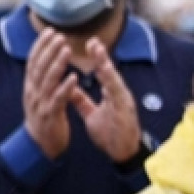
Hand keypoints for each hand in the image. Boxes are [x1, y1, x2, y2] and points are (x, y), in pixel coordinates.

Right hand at [22, 30, 76, 159]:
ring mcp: (41, 103)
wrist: (39, 145)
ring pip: (48, 80)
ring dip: (57, 63)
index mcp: (31, 87)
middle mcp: (33, 92)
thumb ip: (41, 80)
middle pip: (40, 67)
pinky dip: (65, 87)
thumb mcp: (39, 96)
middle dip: (48, 49)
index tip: (49, 31)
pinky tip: (73, 77)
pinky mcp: (51, 115)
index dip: (40, 45)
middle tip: (59, 35)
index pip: (33, 61)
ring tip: (66, 49)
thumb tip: (44, 61)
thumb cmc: (43, 118)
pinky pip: (58, 99)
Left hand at [68, 38, 144, 163]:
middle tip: (93, 41)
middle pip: (109, 72)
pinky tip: (105, 72)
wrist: (123, 153)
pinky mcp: (124, 111)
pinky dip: (111, 82)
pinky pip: (117, 94)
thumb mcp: (92, 114)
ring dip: (106, 64)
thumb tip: (69, 89)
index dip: (96, 58)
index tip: (88, 44)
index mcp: (111, 95)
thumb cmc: (111, 134)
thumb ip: (82, 101)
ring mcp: (123, 102)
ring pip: (114, 79)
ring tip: (99, 51)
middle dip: (101, 56)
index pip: (102, 73)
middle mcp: (119, 95)